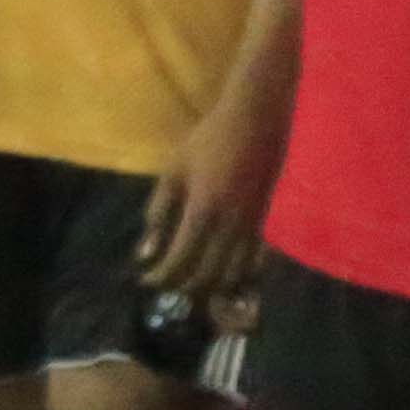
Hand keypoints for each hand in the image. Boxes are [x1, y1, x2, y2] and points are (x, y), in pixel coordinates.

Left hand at [134, 82, 286, 303]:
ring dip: (211, 289)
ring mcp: (252, 226)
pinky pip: (254, 262)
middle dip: (182, 287)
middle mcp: (230, 226)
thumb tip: (144, 253)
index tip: (145, 279)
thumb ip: (158, 213)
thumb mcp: (173, 172)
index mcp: (203, 212)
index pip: (179, 261)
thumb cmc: (207, 140)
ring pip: (233, 275)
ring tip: (191, 288)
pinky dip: (239, 278)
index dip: (160, 277)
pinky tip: (227, 282)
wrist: (255, 120)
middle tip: (165, 285)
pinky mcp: (265, 222)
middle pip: (206, 275)